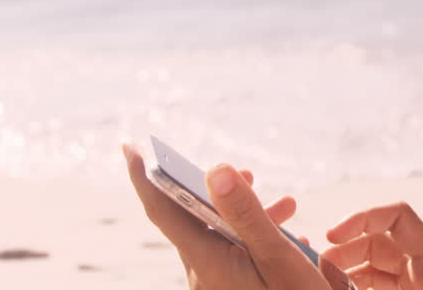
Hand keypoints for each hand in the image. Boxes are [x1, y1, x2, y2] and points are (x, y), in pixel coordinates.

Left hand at [122, 143, 333, 289]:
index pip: (162, 210)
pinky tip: (292, 237)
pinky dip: (257, 235)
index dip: (143, 176)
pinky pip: (235, 252)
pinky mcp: (231, 288)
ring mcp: (216, 282)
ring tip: (288, 204)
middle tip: (249, 173)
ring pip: (222, 234)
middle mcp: (203, 272)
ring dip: (251, 214)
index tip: (130, 147)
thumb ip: (247, 213)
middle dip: (222, 189)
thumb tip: (216, 169)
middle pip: (195, 217)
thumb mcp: (277, 257)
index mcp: (206, 260)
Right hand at [323, 202, 422, 289]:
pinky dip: (354, 285)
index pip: (398, 215)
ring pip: (373, 265)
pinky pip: (377, 284)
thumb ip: (371, 284)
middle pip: (377, 242)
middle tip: (317, 267)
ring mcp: (417, 283)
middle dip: (344, 250)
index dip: (361, 218)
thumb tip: (332, 280)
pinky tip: (336, 287)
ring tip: (321, 279)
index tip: (331, 236)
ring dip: (345, 270)